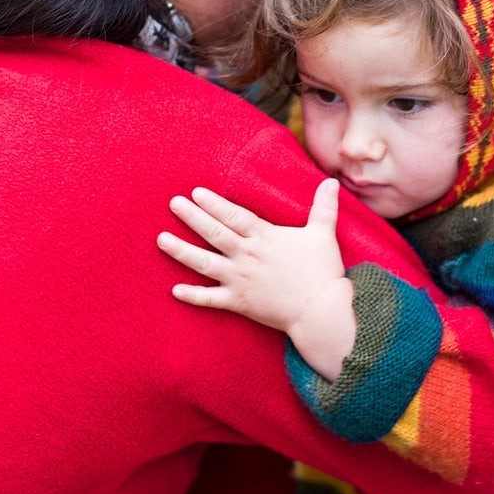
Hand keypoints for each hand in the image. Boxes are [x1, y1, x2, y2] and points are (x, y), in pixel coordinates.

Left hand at [158, 178, 355, 378]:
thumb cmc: (323, 272)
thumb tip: (332, 182)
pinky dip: (193, 295)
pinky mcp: (239, 303)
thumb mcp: (323, 234)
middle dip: (192, 217)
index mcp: (265, 237)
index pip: (234, 215)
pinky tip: (174, 290)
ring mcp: (240, 280)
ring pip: (205, 263)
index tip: (196, 192)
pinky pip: (211, 299)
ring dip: (181, 251)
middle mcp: (248, 256)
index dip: (214, 203)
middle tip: (173, 203)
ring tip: (161, 239)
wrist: (322, 311)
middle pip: (214, 233)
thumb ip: (324, 207)